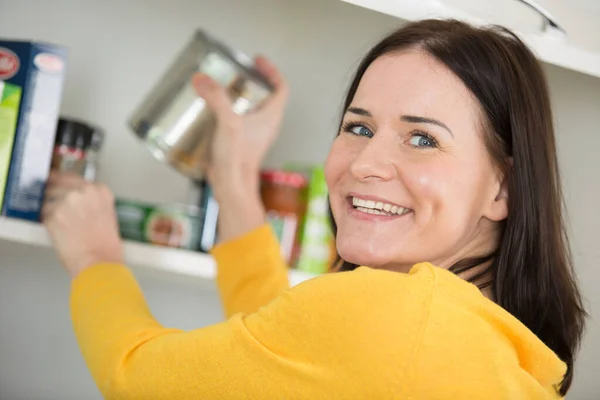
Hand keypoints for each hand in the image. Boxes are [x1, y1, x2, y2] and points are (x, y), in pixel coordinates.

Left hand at [42, 172, 123, 277]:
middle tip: (53, 202)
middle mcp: (83, 192)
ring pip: (47, 198)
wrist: (99, 261)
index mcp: (99, 191)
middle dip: (53, 192)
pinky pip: (43, 214)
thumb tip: (75, 198)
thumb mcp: (107, 214)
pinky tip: (57, 230)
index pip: (73, 177)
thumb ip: (92, 201)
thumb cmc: (106, 245)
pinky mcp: (52, 215)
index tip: (59, 186)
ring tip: (59, 222)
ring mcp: (66, 202)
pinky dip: (47, 221)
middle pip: (56, 182)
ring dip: (49, 207)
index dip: (64, 184)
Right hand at [192, 56, 288, 195]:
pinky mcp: (242, 143)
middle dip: (252, 81)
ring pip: (252, 109)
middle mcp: (266, 125)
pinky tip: (211, 111)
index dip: (272, 71)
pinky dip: (229, 111)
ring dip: (239, 96)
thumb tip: (202, 79)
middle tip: (236, 72)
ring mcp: (254, 135)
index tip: (258, 60)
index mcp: (271, 117)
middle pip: (266, 96)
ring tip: (222, 87)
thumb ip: (216, 99)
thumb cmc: (238, 159)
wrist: (232, 186)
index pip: (281, 87)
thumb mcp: (228, 123)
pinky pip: (239, 121)